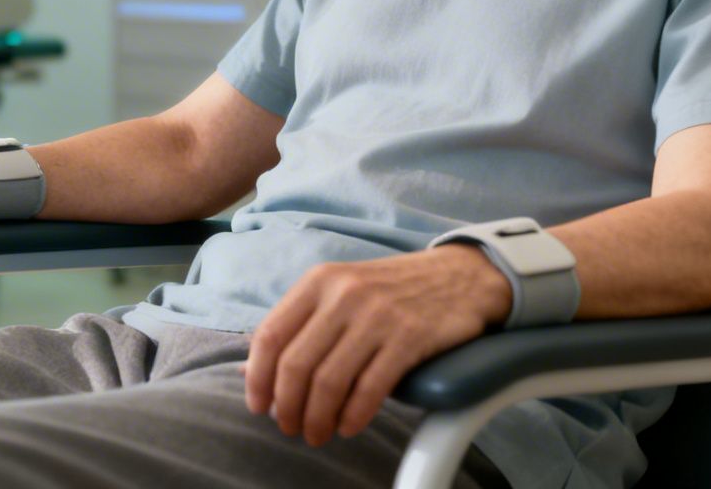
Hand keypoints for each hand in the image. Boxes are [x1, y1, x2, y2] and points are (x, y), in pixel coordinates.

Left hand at [244, 244, 511, 445]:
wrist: (459, 276)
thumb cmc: (392, 291)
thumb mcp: (340, 292)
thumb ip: (300, 326)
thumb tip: (252, 375)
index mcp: (319, 281)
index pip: (271, 335)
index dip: (259, 378)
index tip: (259, 406)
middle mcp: (344, 294)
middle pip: (296, 364)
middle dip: (287, 406)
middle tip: (291, 428)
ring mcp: (378, 315)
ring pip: (330, 381)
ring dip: (318, 418)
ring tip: (318, 434)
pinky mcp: (409, 337)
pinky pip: (370, 388)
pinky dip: (353, 416)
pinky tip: (348, 426)